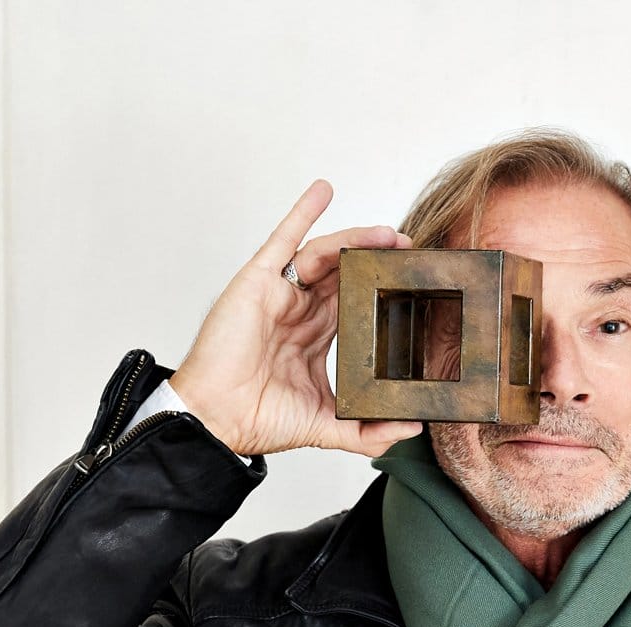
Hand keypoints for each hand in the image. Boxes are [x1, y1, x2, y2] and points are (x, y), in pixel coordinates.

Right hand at [168, 179, 423, 458]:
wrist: (217, 419)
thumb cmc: (258, 420)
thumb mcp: (327, 427)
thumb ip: (369, 432)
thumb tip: (412, 426)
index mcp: (315, 337)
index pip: (356, 304)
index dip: (382, 291)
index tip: (413, 284)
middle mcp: (299, 312)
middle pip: (345, 273)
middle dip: (376, 258)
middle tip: (409, 249)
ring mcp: (279, 295)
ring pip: (324, 256)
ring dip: (356, 240)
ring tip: (388, 235)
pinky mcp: (258, 283)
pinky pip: (282, 240)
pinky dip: (301, 213)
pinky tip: (323, 191)